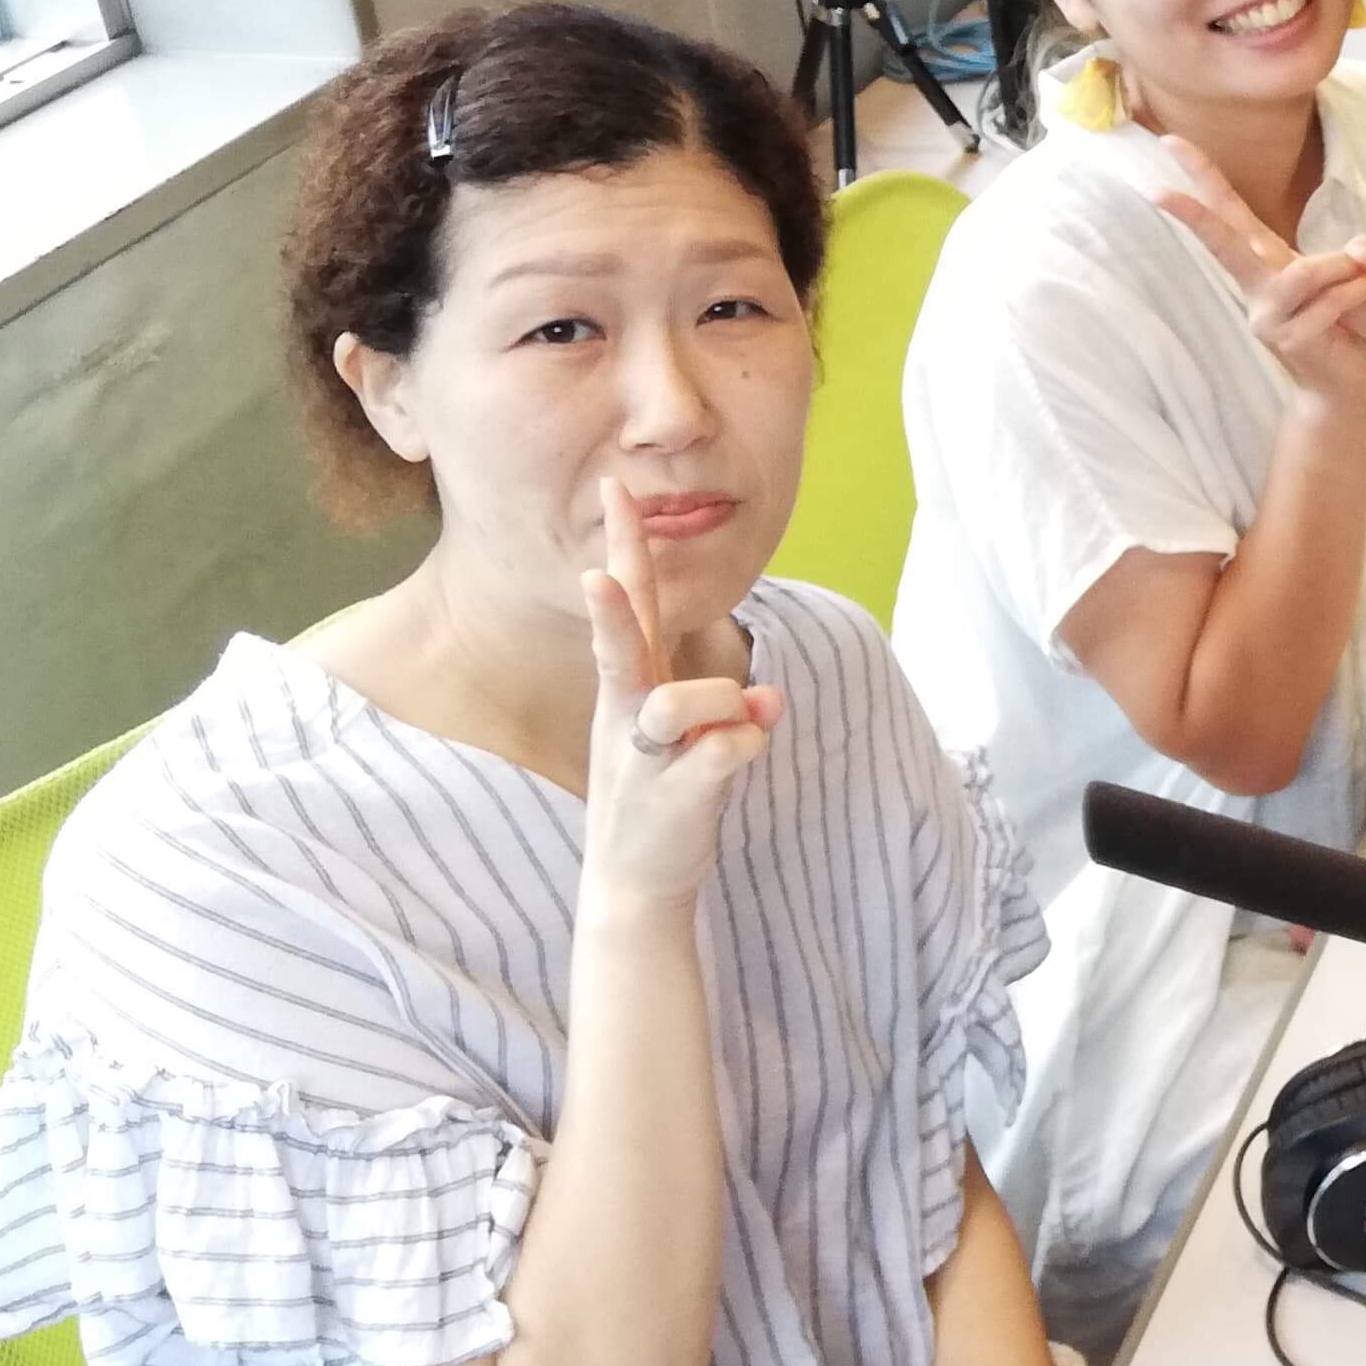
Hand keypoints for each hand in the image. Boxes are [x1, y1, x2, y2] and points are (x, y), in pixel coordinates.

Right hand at [580, 478, 780, 908]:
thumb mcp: (683, 737)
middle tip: (596, 575)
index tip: (616, 485)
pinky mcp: (675, 798)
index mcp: (631, 687)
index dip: (625, 547)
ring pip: (672, 705)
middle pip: (618, 650)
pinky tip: (751, 747)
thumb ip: (723, 706)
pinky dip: (744, 745)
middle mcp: (629, 715)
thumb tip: (769, 697)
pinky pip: (720, 754)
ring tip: (745, 712)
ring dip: (715, 700)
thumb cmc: (661, 791)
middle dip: (611, 613)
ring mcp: (646, 759)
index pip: (630, 605)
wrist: (637, 880)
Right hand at [1151, 134, 1365, 410]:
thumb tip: (1363, 250)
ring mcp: (1268, 317)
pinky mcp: (1290, 340)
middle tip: (1156, 192)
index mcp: (1264, 261)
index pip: (1228, 212)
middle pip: (1223, 243)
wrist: (1344, 384)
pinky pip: (1333, 301)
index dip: (1202, 177)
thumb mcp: (1358, 276)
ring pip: (1303, 272)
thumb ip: (1359, 254)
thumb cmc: (1344, 322)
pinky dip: (1362, 291)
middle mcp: (1257, 287)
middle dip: (1193, 216)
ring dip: (1343, 269)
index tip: (1169, 140)